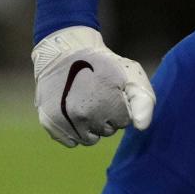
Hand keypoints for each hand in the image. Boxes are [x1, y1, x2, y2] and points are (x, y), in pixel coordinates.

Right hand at [32, 25, 155, 146]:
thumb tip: (140, 126)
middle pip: (107, 131)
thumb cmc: (102, 63)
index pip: (123, 121)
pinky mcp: (51, 123)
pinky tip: (72, 110)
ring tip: (86, 102)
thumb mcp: (130, 73)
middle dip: (106, 116)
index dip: (119, 105)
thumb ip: (143, 100)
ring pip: (89, 140)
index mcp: (108, 99)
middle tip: (97, 94)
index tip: (111, 90)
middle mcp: (85, 112)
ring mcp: (66, 119)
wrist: (64, 51)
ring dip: (91, 126)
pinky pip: (71, 141)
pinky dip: (73, 130)